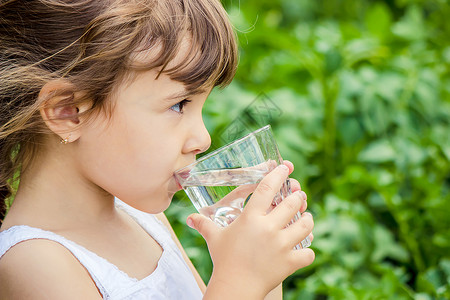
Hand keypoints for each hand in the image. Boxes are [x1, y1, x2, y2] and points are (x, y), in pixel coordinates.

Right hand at [187, 161, 314, 298]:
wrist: (235, 287)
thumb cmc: (224, 260)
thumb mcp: (214, 238)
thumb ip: (204, 224)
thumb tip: (190, 218)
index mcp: (251, 218)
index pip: (267, 188)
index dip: (278, 175)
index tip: (284, 168)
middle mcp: (268, 228)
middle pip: (293, 203)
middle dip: (298, 197)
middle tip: (298, 197)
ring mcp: (282, 245)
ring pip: (306, 224)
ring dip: (307, 219)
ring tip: (305, 218)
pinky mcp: (290, 261)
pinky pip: (308, 252)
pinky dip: (308, 250)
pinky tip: (304, 248)